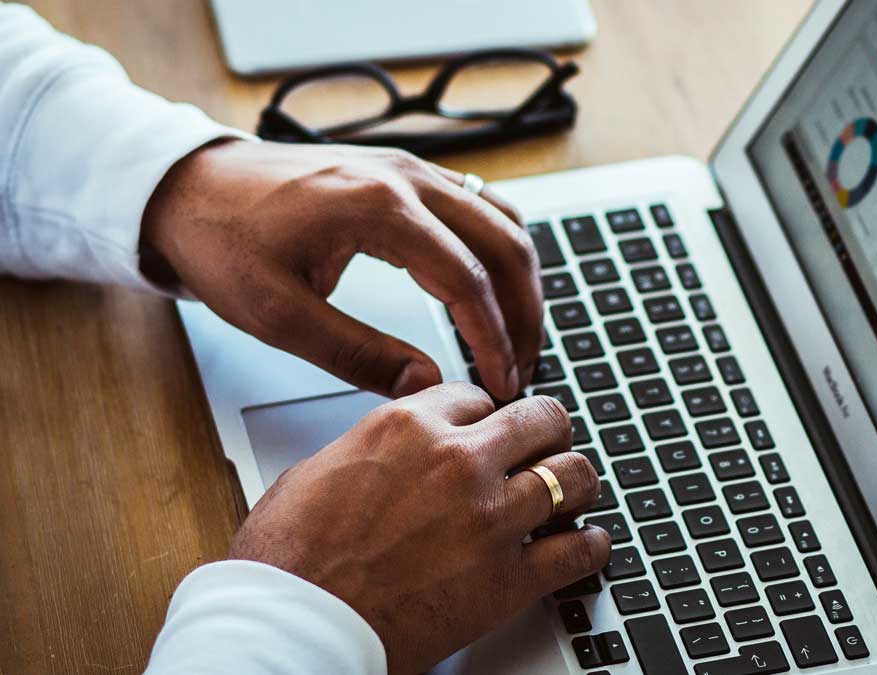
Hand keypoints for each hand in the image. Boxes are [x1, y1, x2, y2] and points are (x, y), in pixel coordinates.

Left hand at [141, 140, 541, 399]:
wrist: (187, 186)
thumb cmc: (222, 241)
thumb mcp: (278, 314)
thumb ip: (358, 353)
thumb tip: (427, 384)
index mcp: (378, 208)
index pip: (467, 279)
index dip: (494, 339)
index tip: (503, 383)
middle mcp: (406, 177)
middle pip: (504, 245)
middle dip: (525, 314)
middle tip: (521, 370)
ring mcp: (410, 168)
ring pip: (502, 220)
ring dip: (521, 280)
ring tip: (518, 336)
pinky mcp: (405, 172)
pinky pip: (480, 204)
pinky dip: (501, 248)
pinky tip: (498, 286)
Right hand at [228, 383, 609, 673]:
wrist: (292, 626)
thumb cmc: (291, 559)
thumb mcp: (321, 469)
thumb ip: (376, 449)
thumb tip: (395, 452)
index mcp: (407, 427)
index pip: (477, 397)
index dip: (487, 417)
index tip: (490, 432)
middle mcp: (457, 461)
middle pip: (542, 419)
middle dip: (547, 433)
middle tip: (546, 449)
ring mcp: (490, 518)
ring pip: (574, 475)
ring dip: (577, 484)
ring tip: (573, 495)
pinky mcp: (507, 579)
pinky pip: (580, 551)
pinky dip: (591, 547)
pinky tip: (586, 545)